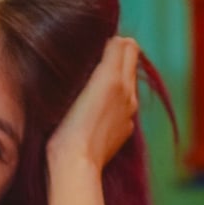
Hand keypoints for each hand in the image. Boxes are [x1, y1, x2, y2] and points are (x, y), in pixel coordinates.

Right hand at [46, 36, 139, 172]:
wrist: (75, 165)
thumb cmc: (75, 125)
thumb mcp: (95, 81)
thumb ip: (112, 55)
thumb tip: (120, 39)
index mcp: (120, 81)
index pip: (127, 46)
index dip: (111, 42)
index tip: (93, 49)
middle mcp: (129, 97)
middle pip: (129, 64)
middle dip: (114, 60)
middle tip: (91, 64)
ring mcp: (126, 117)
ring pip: (124, 88)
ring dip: (112, 83)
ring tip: (91, 88)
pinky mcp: (121, 134)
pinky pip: (120, 111)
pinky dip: (111, 106)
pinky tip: (94, 113)